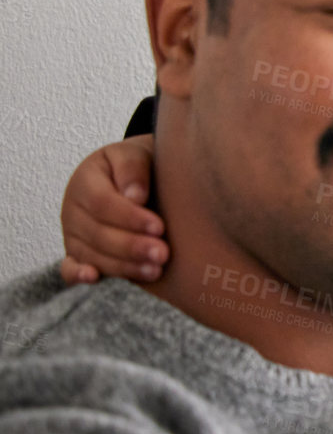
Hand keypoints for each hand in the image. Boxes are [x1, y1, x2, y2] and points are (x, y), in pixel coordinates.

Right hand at [59, 134, 167, 283]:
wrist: (129, 177)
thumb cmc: (135, 167)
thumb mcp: (134, 155)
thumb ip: (133, 169)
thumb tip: (135, 196)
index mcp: (85, 182)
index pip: (103, 203)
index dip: (130, 218)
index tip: (159, 227)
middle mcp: (74, 210)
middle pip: (99, 234)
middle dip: (132, 246)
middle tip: (162, 254)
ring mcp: (73, 234)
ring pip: (92, 255)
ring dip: (123, 266)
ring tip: (154, 270)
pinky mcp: (76, 253)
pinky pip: (69, 268)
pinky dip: (77, 275)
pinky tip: (94, 278)